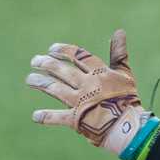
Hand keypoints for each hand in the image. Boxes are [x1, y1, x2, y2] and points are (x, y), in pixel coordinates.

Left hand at [27, 30, 143, 149]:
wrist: (129, 128)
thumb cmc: (128, 100)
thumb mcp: (125, 74)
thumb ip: (119, 54)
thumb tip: (119, 31)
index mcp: (99, 73)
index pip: (78, 56)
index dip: (63, 50)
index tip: (51, 49)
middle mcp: (87, 85)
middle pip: (62, 70)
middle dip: (46, 64)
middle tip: (35, 61)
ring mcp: (80, 102)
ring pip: (55, 89)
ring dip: (40, 83)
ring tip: (30, 79)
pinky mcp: (76, 120)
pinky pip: (57, 117)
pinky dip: (46, 117)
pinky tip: (35, 116)